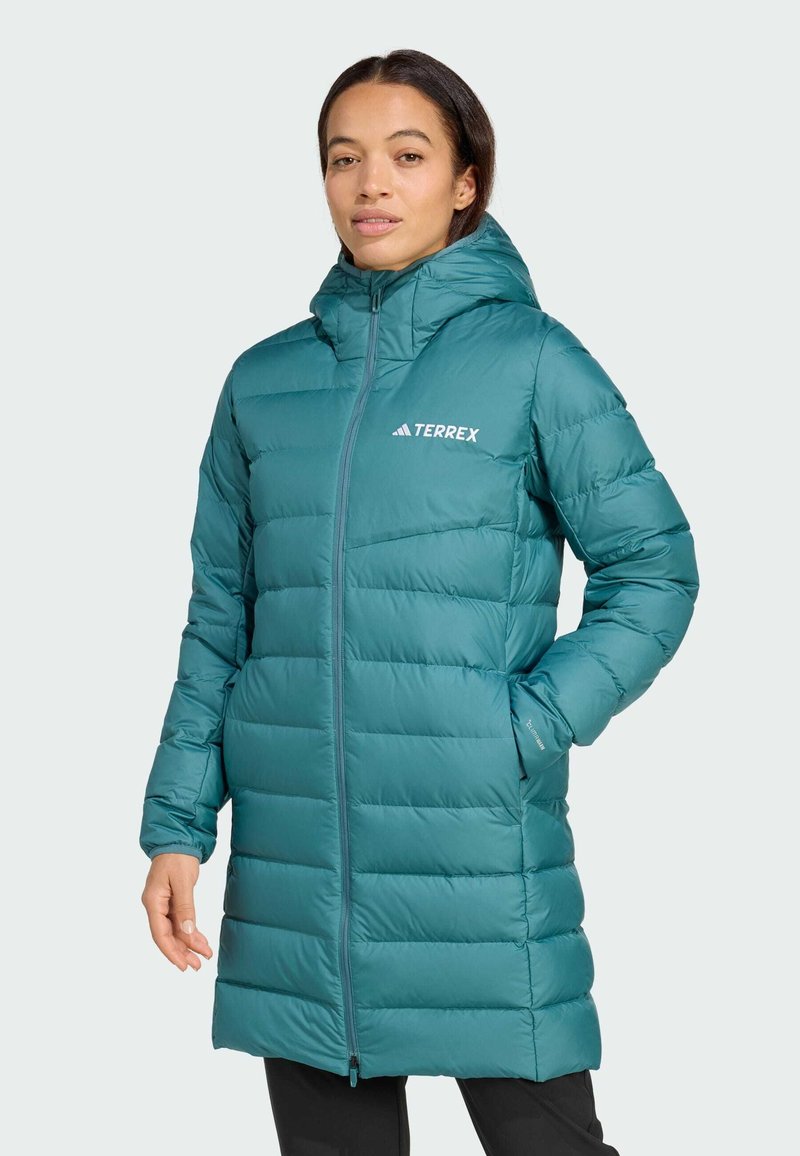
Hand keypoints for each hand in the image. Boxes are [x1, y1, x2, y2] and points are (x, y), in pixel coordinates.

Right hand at [141, 853, 213, 970]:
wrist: (177, 839)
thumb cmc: (178, 857)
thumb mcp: (183, 882)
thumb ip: (185, 908)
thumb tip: (187, 932)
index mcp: (153, 902)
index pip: (160, 934)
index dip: (171, 952)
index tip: (183, 966)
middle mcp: (155, 905)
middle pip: (166, 935)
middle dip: (182, 952)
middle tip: (197, 966)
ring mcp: (162, 904)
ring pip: (174, 930)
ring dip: (188, 944)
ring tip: (203, 956)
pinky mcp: (171, 901)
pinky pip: (179, 921)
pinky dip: (190, 931)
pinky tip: (200, 941)